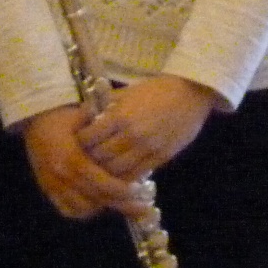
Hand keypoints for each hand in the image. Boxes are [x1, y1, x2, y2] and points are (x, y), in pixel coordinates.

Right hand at [20, 103, 145, 219]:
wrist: (31, 119)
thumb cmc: (59, 117)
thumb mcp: (80, 116)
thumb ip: (101, 127)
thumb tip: (126, 131)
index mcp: (71, 159)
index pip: (100, 182)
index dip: (121, 190)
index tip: (138, 192)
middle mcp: (61, 175)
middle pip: (95, 198)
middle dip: (121, 204)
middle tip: (141, 207)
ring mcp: (52, 184)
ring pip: (83, 208)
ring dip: (102, 207)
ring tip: (119, 202)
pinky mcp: (47, 188)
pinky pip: (67, 209)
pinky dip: (82, 211)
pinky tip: (95, 204)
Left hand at [78, 75, 217, 182]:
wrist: (189, 95)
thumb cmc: (154, 91)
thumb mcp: (125, 93)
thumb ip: (104, 104)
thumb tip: (83, 113)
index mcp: (120, 117)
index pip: (89, 137)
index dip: (80, 140)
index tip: (78, 139)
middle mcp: (132, 136)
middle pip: (101, 156)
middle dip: (89, 157)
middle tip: (85, 155)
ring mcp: (148, 149)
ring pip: (117, 169)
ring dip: (106, 169)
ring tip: (100, 165)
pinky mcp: (161, 158)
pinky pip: (137, 174)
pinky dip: (124, 176)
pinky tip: (118, 172)